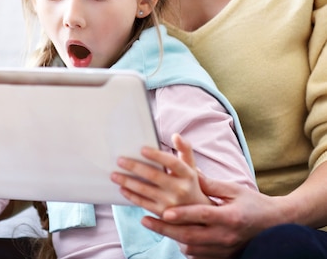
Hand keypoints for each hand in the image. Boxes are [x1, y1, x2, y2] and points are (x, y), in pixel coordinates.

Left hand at [111, 133, 211, 216]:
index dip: (157, 155)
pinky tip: (121, 188)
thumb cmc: (189, 183)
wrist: (196, 212)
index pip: (172, 162)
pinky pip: (142, 203)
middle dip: (135, 167)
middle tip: (119, 160)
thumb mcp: (191, 167)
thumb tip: (176, 135)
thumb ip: (185, 150)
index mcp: (187, 174)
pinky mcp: (162, 213)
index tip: (141, 149)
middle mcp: (180, 189)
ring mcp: (171, 203)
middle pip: (154, 175)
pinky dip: (131, 195)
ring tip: (114, 175)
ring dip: (127, 182)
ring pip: (145, 190)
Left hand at [139, 173, 274, 258]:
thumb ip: (209, 184)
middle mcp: (226, 236)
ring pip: (191, 248)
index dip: (184, 214)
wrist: (276, 225)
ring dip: (170, 236)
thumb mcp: (234, 190)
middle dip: (165, 229)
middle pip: (190, 236)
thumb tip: (189, 170)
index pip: (203, 215)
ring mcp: (224, 248)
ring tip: (151, 224)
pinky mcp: (222, 256)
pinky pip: (197, 255)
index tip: (165, 212)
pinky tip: (171, 235)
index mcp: (230, 217)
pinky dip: (183, 246)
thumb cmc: (254, 203)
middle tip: (144, 220)